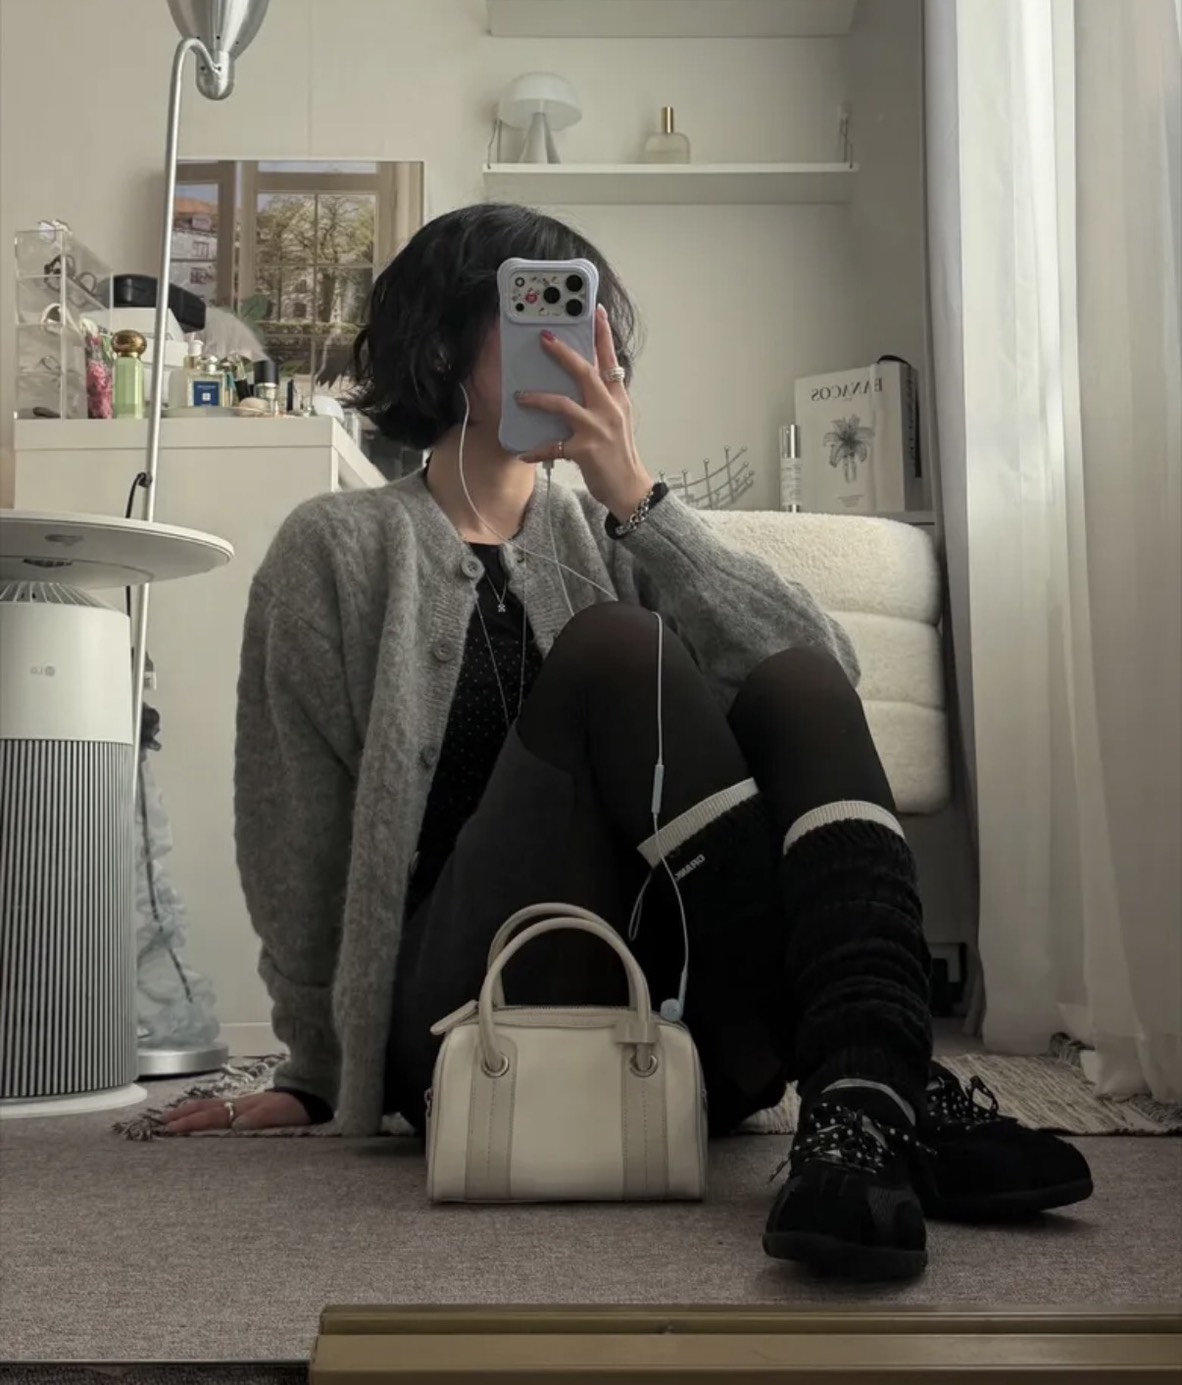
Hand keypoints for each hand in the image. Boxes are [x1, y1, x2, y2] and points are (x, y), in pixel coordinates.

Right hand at [163, 1090, 311, 1134]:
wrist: (310, 1093)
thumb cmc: (295, 1108)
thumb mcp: (281, 1114)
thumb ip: (260, 1118)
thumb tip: (236, 1124)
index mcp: (243, 1108)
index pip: (211, 1117)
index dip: (190, 1123)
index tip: (169, 1128)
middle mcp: (238, 1105)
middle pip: (205, 1109)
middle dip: (182, 1115)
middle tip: (160, 1122)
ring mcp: (242, 1103)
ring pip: (210, 1106)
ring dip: (190, 1111)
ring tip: (172, 1116)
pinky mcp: (247, 1105)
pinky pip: (218, 1108)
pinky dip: (203, 1111)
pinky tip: (201, 1114)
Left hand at [516, 304, 655, 522]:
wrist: (630, 488)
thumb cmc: (620, 454)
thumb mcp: (618, 420)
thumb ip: (603, 400)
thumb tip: (579, 383)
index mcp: (618, 398)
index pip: (611, 360)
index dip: (603, 334)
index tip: (595, 310)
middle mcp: (609, 409)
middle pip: (585, 372)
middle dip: (562, 354)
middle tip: (543, 339)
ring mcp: (597, 429)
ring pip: (564, 404)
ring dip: (538, 398)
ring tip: (520, 396)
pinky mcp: (585, 451)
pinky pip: (553, 447)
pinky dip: (537, 450)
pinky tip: (524, 453)